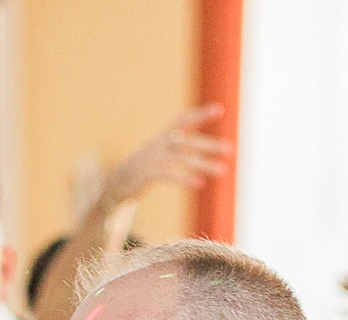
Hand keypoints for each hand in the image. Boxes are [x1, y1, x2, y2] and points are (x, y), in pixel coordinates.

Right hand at [97, 105, 231, 214]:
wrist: (117, 183)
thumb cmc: (144, 168)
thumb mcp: (160, 153)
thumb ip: (178, 145)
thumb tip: (197, 138)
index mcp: (163, 138)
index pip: (184, 121)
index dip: (200, 114)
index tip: (219, 109)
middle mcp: (159, 145)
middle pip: (188, 142)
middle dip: (210, 145)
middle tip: (230, 149)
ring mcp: (153, 158)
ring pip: (183, 159)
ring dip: (204, 164)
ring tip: (223, 170)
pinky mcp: (147, 174)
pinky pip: (169, 175)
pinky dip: (184, 179)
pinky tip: (199, 183)